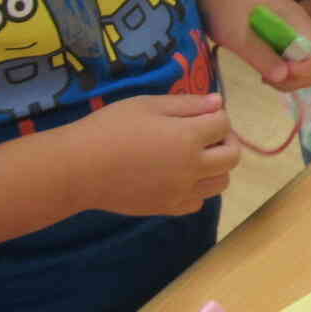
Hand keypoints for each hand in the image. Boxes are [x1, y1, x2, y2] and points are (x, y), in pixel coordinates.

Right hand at [69, 94, 239, 216]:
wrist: (77, 168)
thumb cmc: (109, 128)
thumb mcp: (148, 105)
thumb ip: (188, 104)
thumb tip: (219, 103)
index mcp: (189, 138)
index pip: (224, 124)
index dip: (216, 116)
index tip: (201, 114)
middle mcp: (192, 168)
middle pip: (232, 157)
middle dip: (225, 141)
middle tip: (205, 135)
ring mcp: (181, 191)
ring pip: (220, 183)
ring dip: (216, 168)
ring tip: (194, 157)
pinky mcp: (167, 208)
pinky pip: (198, 202)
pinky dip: (197, 190)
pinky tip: (179, 177)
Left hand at [199, 0, 310, 90]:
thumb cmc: (223, 4)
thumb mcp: (235, 32)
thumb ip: (259, 54)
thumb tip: (283, 76)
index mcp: (294, 18)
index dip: (306, 67)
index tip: (281, 73)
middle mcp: (299, 26)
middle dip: (301, 78)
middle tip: (270, 80)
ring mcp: (292, 33)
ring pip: (309, 64)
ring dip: (293, 79)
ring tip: (265, 78)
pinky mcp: (282, 40)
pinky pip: (295, 63)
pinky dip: (285, 75)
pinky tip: (264, 73)